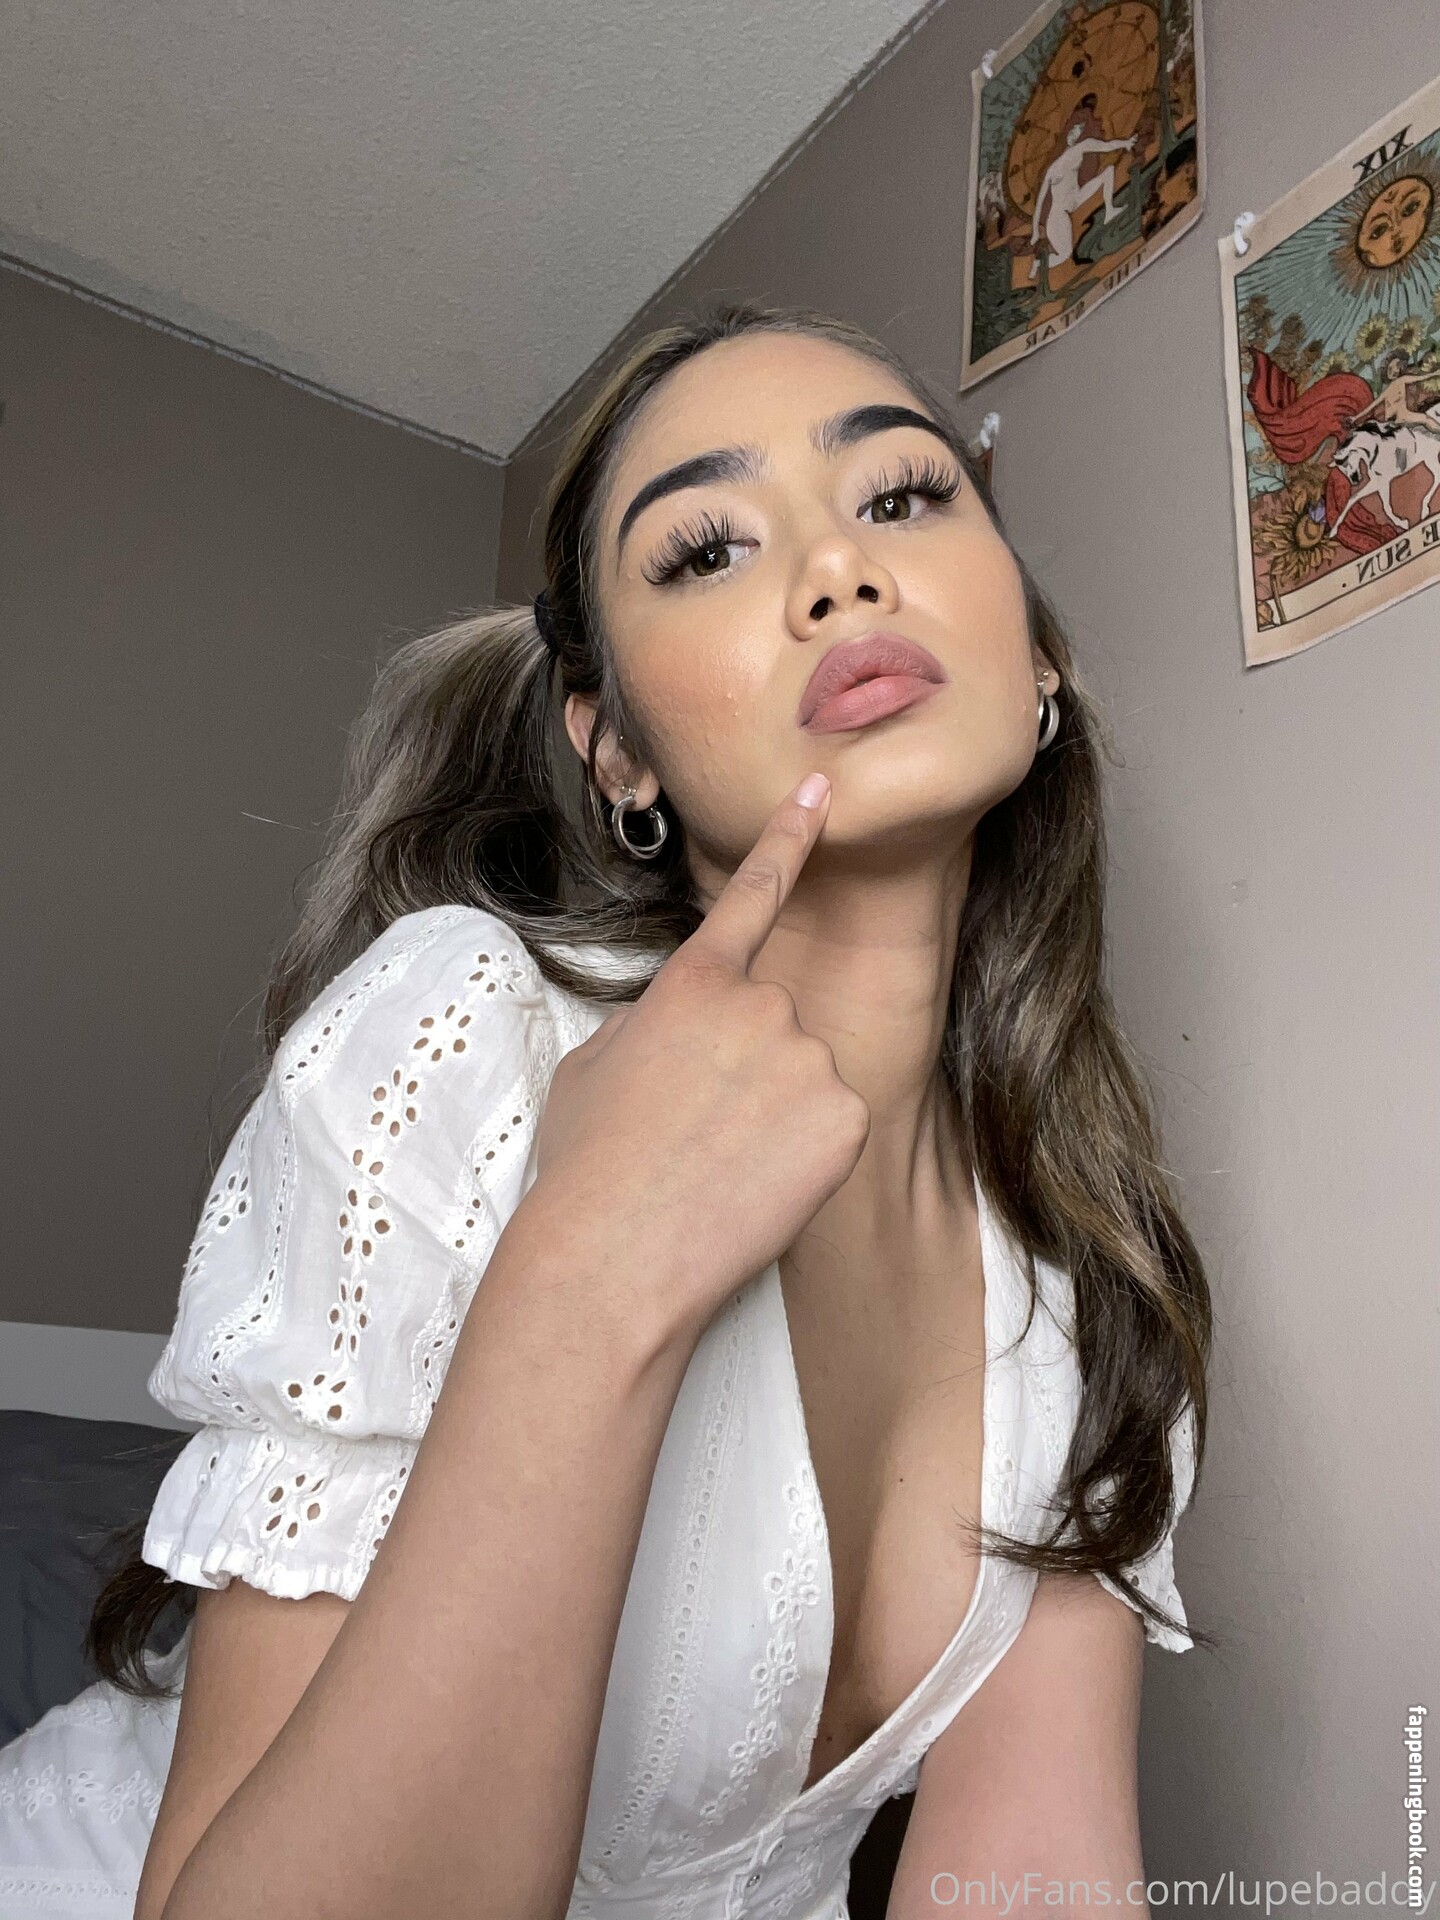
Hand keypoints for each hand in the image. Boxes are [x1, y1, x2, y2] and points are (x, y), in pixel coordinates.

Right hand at [525, 774, 868, 1342]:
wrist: (615, 1258)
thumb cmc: (587, 1169)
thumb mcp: (594, 1068)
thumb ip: (653, 1026)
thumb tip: (681, 1032)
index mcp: (692, 984)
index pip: (751, 895)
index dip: (791, 838)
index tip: (825, 791)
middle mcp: (761, 1005)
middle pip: (772, 1026)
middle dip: (746, 1072)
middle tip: (693, 1135)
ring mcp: (809, 1059)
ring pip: (804, 1079)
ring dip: (773, 1118)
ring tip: (716, 1168)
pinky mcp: (846, 1118)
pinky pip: (833, 1127)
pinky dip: (805, 1158)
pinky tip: (756, 1188)